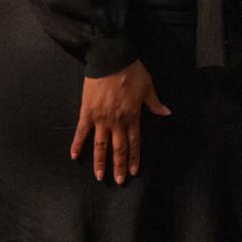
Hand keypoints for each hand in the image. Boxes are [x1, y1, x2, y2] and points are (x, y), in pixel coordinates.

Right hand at [71, 60, 170, 183]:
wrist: (111, 61)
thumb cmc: (132, 72)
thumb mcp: (148, 87)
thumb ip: (155, 103)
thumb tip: (166, 112)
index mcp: (132, 116)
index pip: (134, 141)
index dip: (134, 157)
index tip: (134, 171)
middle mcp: (117, 121)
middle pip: (118, 147)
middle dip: (119, 165)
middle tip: (118, 180)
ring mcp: (100, 118)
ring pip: (101, 144)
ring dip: (100, 161)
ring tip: (100, 176)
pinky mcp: (87, 112)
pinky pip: (81, 131)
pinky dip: (78, 144)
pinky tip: (75, 156)